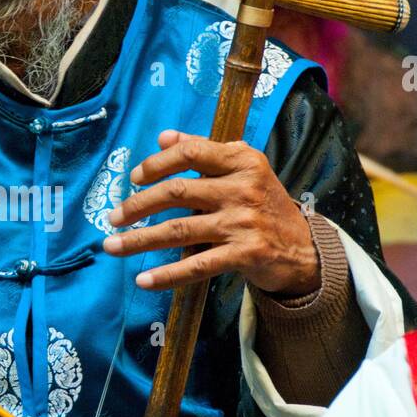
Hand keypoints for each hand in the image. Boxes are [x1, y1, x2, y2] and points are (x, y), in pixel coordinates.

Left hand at [102, 130, 320, 295]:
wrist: (304, 249)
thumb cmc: (263, 205)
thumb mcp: (242, 170)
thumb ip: (204, 151)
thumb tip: (163, 136)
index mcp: (242, 160)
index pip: (191, 152)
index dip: (157, 163)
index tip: (133, 178)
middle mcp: (243, 187)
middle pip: (177, 192)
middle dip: (138, 205)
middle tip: (112, 217)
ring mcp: (244, 222)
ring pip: (179, 229)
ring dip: (140, 239)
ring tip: (112, 246)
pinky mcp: (245, 254)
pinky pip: (197, 265)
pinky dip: (167, 275)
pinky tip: (143, 280)